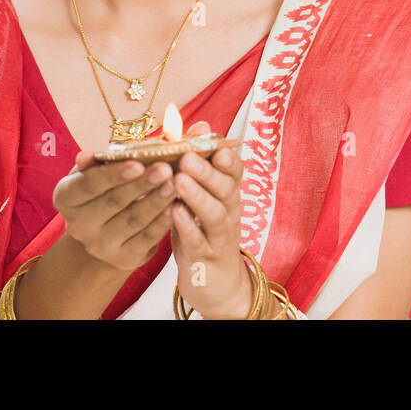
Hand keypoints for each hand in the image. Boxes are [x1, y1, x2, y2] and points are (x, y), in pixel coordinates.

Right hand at [53, 149, 176, 271]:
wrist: (110, 229)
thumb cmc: (105, 188)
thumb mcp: (96, 171)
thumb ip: (95, 161)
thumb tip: (86, 155)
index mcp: (65, 197)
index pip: (88, 184)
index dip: (113, 175)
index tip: (138, 163)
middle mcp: (77, 225)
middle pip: (113, 201)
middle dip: (142, 184)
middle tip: (166, 169)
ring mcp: (99, 245)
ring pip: (133, 219)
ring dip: (156, 201)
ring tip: (175, 183)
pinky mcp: (123, 258)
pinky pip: (147, 238)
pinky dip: (163, 221)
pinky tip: (176, 206)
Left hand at [169, 120, 252, 318]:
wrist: (217, 284)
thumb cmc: (204, 231)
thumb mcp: (203, 197)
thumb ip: (200, 164)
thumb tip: (199, 125)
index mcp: (228, 194)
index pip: (236, 171)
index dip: (228, 158)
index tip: (217, 144)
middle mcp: (230, 212)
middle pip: (226, 189)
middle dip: (208, 171)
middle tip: (188, 156)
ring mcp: (220, 236)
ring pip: (215, 214)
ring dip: (198, 196)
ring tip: (180, 181)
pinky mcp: (205, 258)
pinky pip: (198, 241)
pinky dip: (187, 226)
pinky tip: (174, 213)